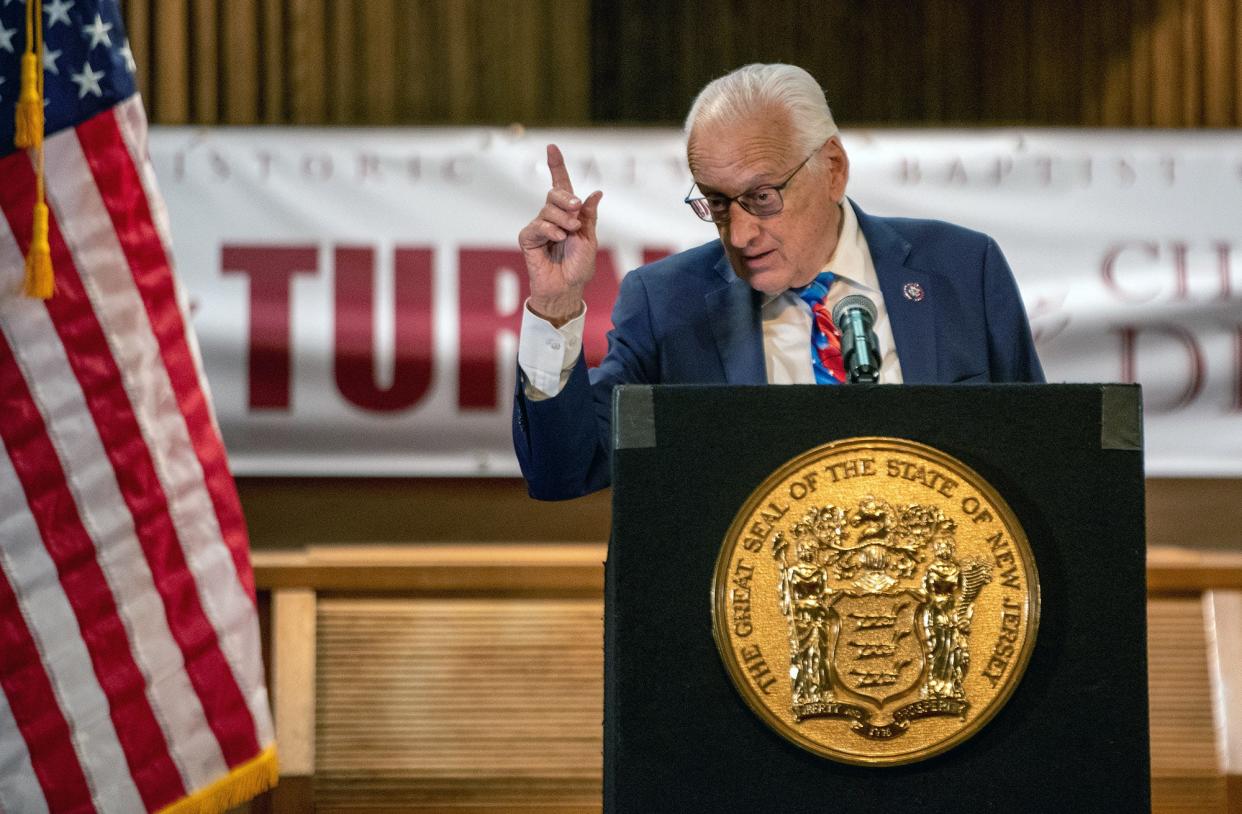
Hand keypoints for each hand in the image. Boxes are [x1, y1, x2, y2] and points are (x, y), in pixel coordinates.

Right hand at [517, 144, 602, 325]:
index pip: (561, 185)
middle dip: (566, 199)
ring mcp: (539, 227)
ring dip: (562, 220)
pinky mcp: (528, 239)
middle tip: (575, 211)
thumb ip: (589, 216)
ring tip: (569, 234)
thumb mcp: (589, 238)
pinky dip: (550, 230)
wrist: (567, 287)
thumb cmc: (579, 266)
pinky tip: (558, 239)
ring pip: (547, 210)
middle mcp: (552, 217)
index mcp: (568, 214)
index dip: (556, 166)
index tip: (551, 147)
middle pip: (554, 194)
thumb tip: (596, 192)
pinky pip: (537, 226)